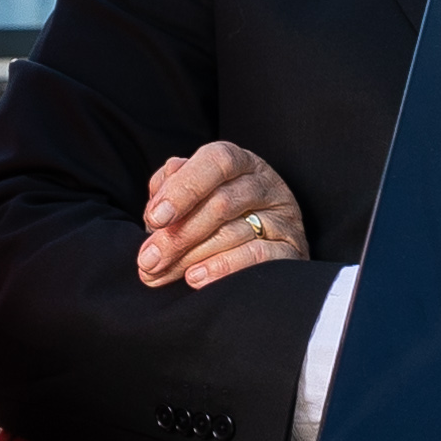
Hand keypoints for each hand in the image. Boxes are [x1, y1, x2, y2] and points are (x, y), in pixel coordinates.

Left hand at [137, 140, 314, 290]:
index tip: (155, 219)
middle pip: (221, 203)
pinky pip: (258, 257)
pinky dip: (223, 268)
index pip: (216, 161)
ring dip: (191, 257)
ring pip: (235, 232)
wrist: (263, 249)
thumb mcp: (192, 196)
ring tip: (162, 274)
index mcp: (239, 162)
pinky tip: (195, 279)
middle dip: (178, 235)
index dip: (184, 188)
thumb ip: (170, 190)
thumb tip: (155, 209)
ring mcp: (283, 216)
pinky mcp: (292, 249)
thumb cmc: (215, 218)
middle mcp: (265, 183)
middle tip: (148, 261)